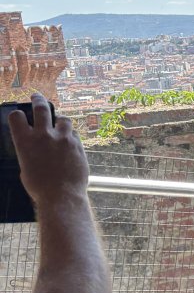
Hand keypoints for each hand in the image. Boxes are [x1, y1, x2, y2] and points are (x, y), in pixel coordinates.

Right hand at [9, 92, 87, 206]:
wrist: (62, 196)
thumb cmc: (40, 187)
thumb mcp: (25, 167)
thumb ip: (29, 152)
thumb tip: (34, 148)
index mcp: (24, 141)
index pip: (16, 117)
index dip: (17, 115)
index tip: (20, 115)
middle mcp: (43, 135)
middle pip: (41, 108)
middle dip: (38, 99)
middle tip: (37, 97)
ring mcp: (63, 138)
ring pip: (63, 118)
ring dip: (60, 120)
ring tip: (59, 122)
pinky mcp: (78, 144)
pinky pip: (74, 133)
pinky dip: (70, 135)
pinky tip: (69, 140)